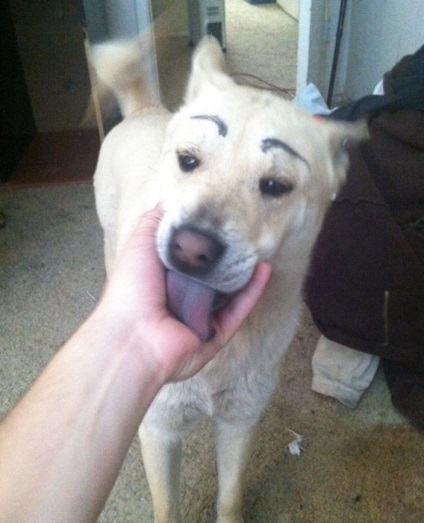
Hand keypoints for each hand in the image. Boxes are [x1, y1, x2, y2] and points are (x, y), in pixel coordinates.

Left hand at [98, 205, 271, 383]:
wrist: (133, 334)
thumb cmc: (133, 286)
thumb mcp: (140, 243)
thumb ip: (157, 221)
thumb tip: (173, 198)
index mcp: (166, 277)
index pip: (191, 255)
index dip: (206, 238)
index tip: (223, 217)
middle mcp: (185, 297)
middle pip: (213, 273)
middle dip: (229, 254)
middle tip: (248, 231)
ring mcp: (202, 318)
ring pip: (230, 292)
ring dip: (246, 272)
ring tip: (260, 247)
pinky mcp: (216, 334)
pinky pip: (238, 311)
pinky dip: (251, 292)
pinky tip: (263, 270)